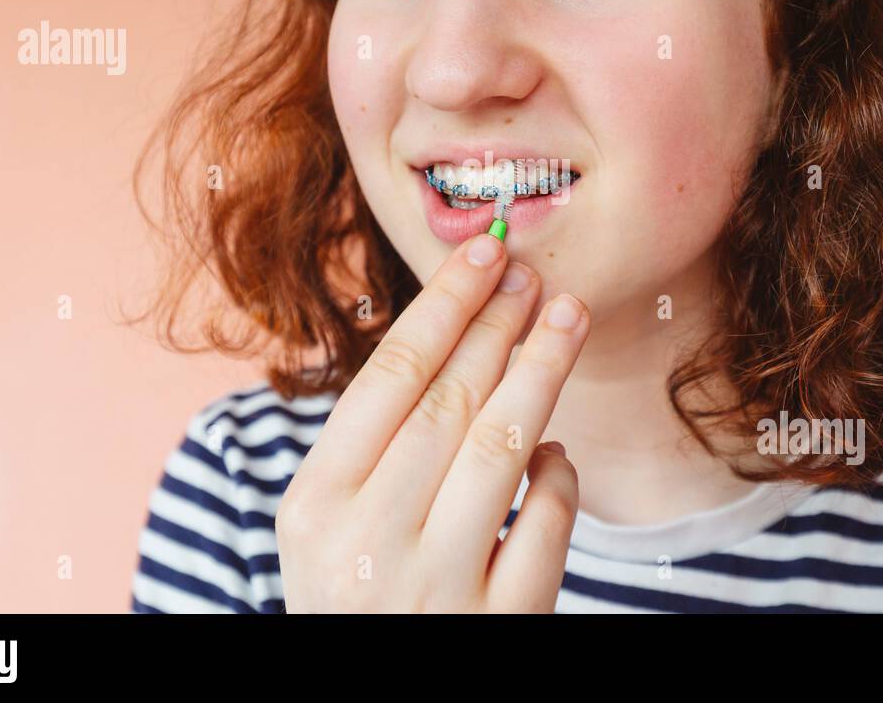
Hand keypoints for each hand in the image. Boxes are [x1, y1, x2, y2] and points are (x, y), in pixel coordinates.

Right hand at [276, 231, 590, 612]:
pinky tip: (558, 453)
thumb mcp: (328, 528)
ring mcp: (434, 587)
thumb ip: (371, 448)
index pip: (388, 378)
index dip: (444, 306)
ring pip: (503, 446)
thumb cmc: (353, 600)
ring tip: (568, 316)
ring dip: (542, 369)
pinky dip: (558, 480)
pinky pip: (544, 528)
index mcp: (314, 505)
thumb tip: (451, 339)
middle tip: (534, 274)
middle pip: (450, 400)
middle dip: (499, 324)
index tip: (485, 254)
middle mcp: (368, 542)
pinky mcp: (497, 627)